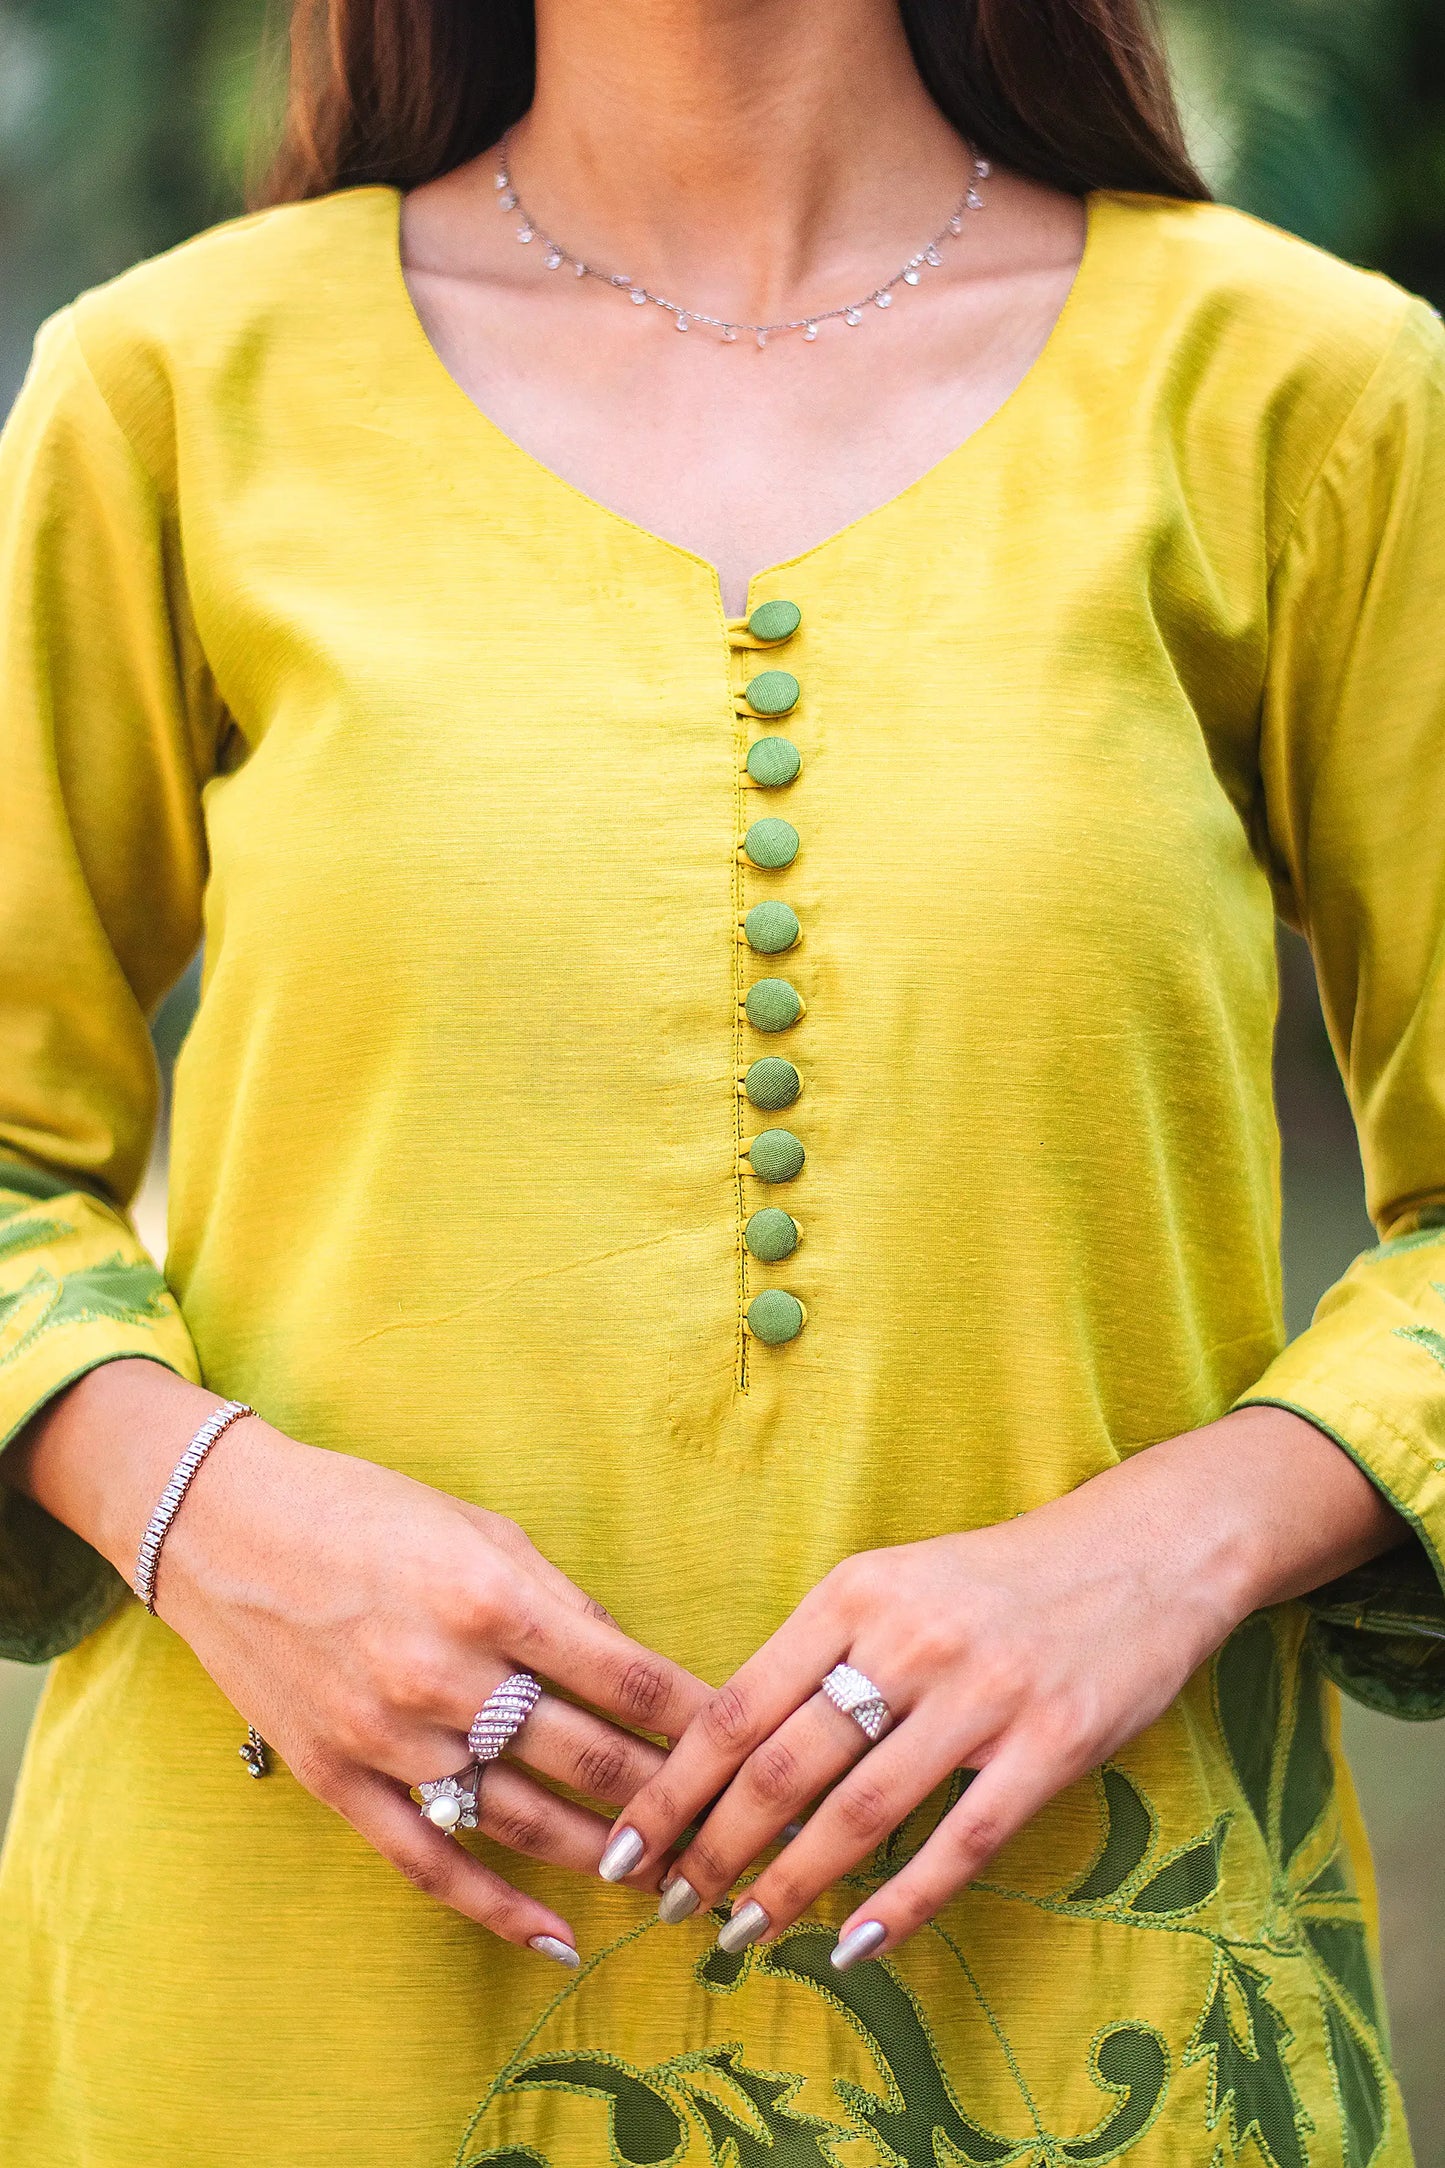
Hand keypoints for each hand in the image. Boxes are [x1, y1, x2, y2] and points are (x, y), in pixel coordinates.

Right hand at [9, 1362, 709, 1963]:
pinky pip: (431, 1861)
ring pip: (525, 1819)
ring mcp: (388, 1734)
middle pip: (590, 1758)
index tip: (749, 1746)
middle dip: (671, 1799)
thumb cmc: (365, 1511)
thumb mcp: (480, 1529)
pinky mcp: (339, 1778)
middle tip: (729, 1828)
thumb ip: (559, 1601)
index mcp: (492, 1596)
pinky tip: (558, 1938)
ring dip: (607, 1854)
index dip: (699, 1720)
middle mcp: (444, 1673)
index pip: (627, 1679)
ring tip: (670, 1878)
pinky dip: (499, 1908)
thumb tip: (633, 1671)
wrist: (224, 1526)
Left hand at [606, 1408, 1403, 1963]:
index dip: (676, 1785)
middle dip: (714, 1848)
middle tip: (669, 1907)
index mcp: (854, 1593)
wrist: (1140, 1550)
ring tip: (741, 1934)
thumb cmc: (995, 1580)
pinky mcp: (1051, 1744)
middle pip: (784, 1765)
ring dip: (790, 1886)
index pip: (738, 1703)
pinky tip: (853, 1944)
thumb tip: (727, 1754)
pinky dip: (900, 1902)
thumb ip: (820, 1654)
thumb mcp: (893, 1585)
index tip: (629, 1845)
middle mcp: (909, 1639)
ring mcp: (983, 1694)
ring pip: (860, 1812)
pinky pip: (962, 1841)